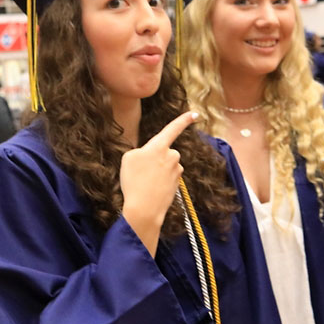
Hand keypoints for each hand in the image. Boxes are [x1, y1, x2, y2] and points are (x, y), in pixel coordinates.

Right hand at [120, 111, 198, 254]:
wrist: (144, 210)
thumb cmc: (134, 182)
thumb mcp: (128, 158)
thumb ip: (142, 151)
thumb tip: (150, 156)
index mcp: (160, 146)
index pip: (173, 129)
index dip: (183, 120)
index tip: (195, 113)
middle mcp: (172, 157)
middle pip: (163, 152)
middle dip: (154, 159)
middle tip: (139, 172)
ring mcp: (176, 172)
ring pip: (165, 166)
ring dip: (155, 172)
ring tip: (143, 183)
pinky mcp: (177, 185)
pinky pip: (166, 179)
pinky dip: (158, 183)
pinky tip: (150, 191)